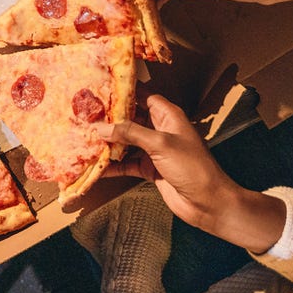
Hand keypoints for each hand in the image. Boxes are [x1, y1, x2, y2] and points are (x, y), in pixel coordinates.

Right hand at [102, 96, 284, 251]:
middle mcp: (160, 129)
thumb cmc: (192, 167)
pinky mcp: (149, 169)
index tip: (100, 89)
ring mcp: (154, 150)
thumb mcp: (160, 144)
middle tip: (84, 114)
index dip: (123, 92)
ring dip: (108, 142)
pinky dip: (112, 164)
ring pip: (126, 141)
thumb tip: (100, 126)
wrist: (209, 204)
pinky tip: (95, 165)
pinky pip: (126, 163)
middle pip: (130, 118)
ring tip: (84, 137)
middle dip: (110, 118)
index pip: (142, 96)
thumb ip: (130, 133)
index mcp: (168, 115)